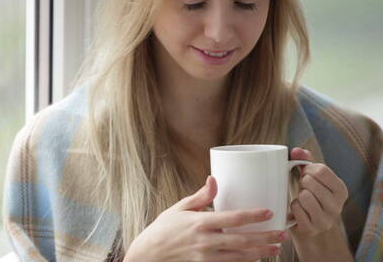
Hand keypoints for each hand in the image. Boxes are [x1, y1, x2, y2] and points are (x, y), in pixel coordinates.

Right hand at [123, 176, 288, 261]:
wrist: (148, 255)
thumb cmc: (163, 229)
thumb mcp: (179, 208)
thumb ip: (200, 196)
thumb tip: (214, 179)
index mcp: (200, 223)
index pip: (233, 218)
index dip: (253, 216)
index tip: (270, 212)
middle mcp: (205, 242)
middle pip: (242, 241)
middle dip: (265, 238)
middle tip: (283, 234)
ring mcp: (206, 258)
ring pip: (240, 257)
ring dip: (260, 253)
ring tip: (276, 249)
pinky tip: (256, 259)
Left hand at [288, 148, 348, 237]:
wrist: (309, 226)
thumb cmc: (311, 196)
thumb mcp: (312, 178)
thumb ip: (306, 161)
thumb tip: (296, 150)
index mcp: (341, 190)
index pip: (321, 170)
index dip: (307, 170)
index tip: (306, 175)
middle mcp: (337, 206)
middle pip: (310, 182)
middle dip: (302, 183)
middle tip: (303, 188)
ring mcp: (326, 220)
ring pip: (304, 196)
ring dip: (298, 196)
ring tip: (302, 199)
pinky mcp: (312, 229)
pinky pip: (296, 209)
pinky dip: (293, 207)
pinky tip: (298, 211)